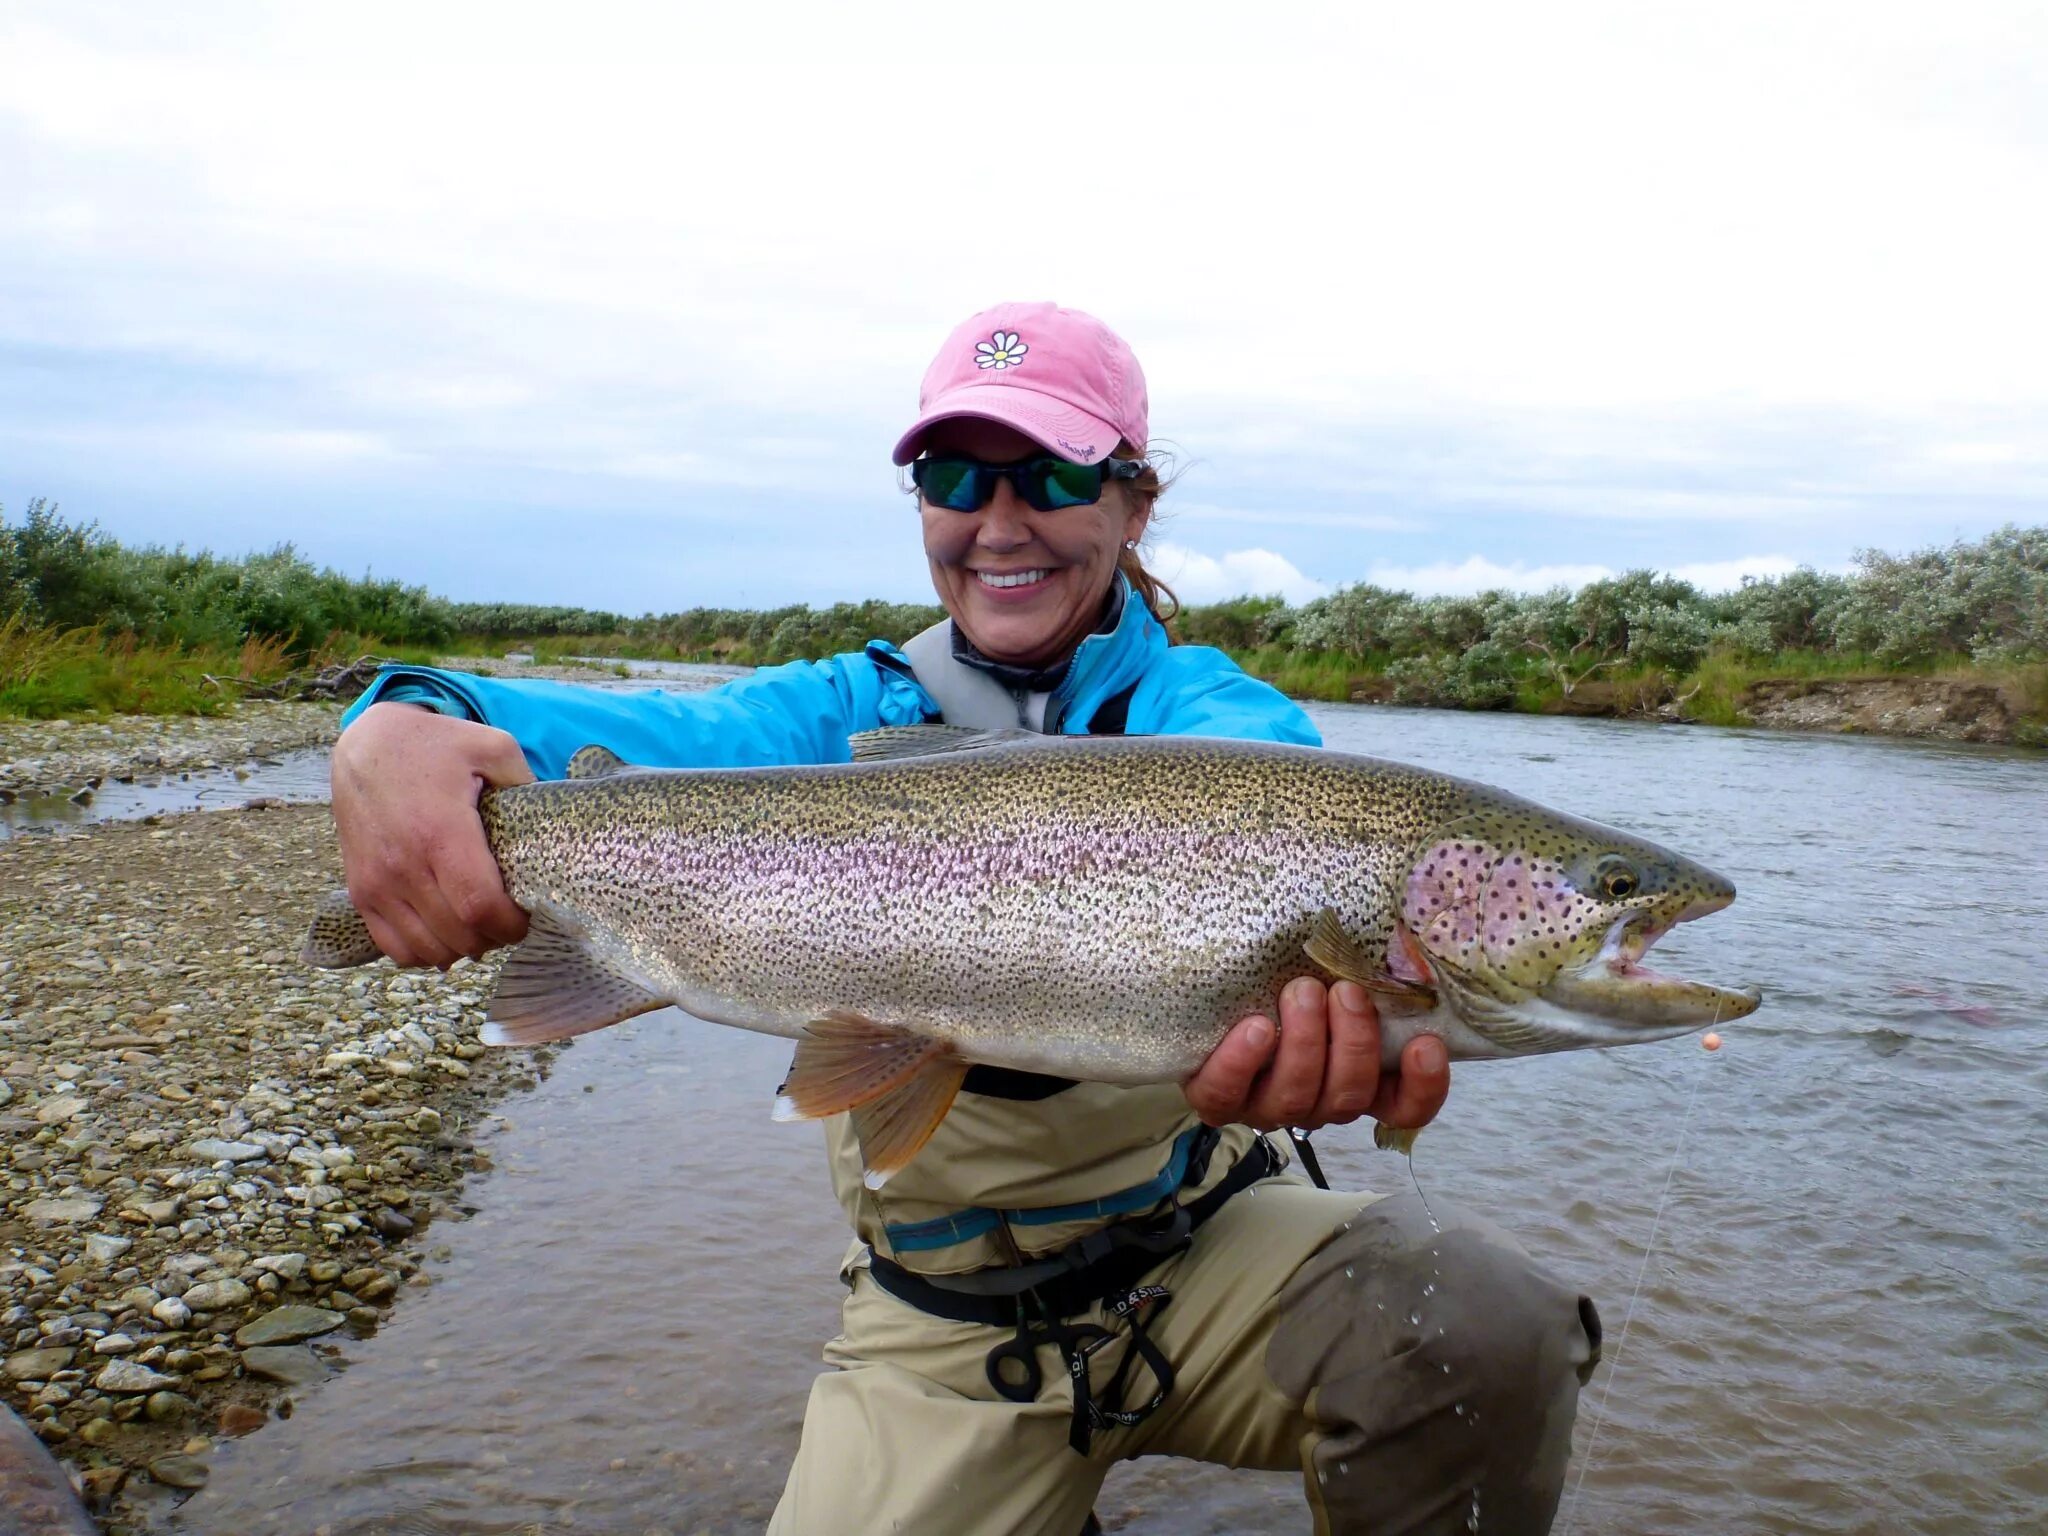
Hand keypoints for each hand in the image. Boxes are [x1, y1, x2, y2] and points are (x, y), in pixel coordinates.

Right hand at [329, 701, 534, 967]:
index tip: (527, 918)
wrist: (367, 745)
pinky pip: (394, 947)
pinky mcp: (360, 892)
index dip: (511, 925)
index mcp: (440, 832)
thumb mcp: (492, 747)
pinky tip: (445, 934)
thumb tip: (550, 825)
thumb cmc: (435, 746)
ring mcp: (377, 883)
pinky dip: (424, 952)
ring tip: (480, 928)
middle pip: (459, 935)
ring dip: (462, 949)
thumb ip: (526, 783)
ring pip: (427, 949)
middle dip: (493, 938)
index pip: (480, 907)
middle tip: (509, 923)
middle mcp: (404, 865)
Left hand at [1183, 977, 1449, 1134]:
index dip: (1423, 1087)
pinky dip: (1244, 1062)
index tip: (1426, 1044)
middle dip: (1354, 1044)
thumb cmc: (1282, 975)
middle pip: (1349, 1097)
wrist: (1209, 993)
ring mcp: (1266, 1104)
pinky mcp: (1217, 1099)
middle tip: (1344, 991)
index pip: (1403, 1105)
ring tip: (1300, 990)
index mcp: (1354, 1076)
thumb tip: (1396, 922)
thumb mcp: (1328, 970)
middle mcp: (1315, 1099)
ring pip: (1297, 1098)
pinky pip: (1227, 1095)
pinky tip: (1255, 1027)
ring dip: (1305, 1043)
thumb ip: (1361, 965)